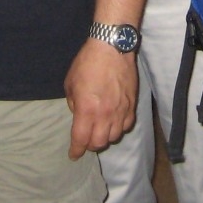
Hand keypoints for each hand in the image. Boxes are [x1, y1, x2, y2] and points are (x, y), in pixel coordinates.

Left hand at [64, 38, 136, 158]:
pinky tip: (114, 121)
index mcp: (86, 110)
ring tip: (100, 130)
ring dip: (105, 136)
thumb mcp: (70, 83)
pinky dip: (119, 128)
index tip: (73, 155)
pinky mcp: (132, 104)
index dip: (76, 151)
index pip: (81, 140)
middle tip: (86, 139)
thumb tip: (79, 113)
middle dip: (90, 145)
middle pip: (99, 143)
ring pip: (114, 136)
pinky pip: (127, 125)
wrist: (112, 47)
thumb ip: (73, 103)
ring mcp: (120, 110)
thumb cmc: (87, 62)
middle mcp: (105, 115)